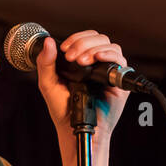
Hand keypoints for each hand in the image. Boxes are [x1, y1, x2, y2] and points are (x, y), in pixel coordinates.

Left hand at [34, 29, 129, 148]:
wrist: (73, 128)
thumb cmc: (62, 109)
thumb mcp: (48, 84)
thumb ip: (45, 63)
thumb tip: (49, 42)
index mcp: (81, 61)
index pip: (85, 38)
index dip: (77, 38)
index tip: (65, 49)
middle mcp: (97, 64)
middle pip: (99, 39)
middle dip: (84, 43)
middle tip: (72, 57)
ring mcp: (108, 71)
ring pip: (111, 46)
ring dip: (95, 49)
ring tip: (82, 61)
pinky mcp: (118, 82)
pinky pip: (120, 62)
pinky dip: (109, 55)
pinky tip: (98, 59)